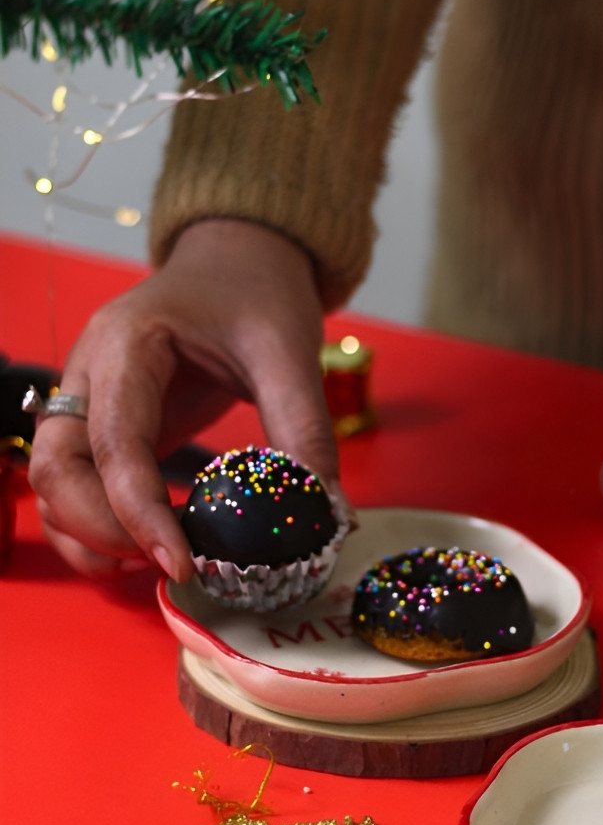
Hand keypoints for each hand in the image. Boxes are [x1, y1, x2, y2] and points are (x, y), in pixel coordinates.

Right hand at [28, 219, 340, 581]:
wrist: (241, 259)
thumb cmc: (257, 292)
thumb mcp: (288, 351)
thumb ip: (305, 430)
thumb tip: (329, 513)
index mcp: (126, 343)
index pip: (114, 441)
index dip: (138, 512)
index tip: (182, 563)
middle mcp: (89, 373)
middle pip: (56, 469)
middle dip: (102, 531)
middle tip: (172, 565)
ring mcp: (89, 401)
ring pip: (51, 486)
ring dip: (90, 537)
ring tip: (161, 563)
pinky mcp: (104, 426)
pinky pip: (77, 487)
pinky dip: (98, 528)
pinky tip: (149, 547)